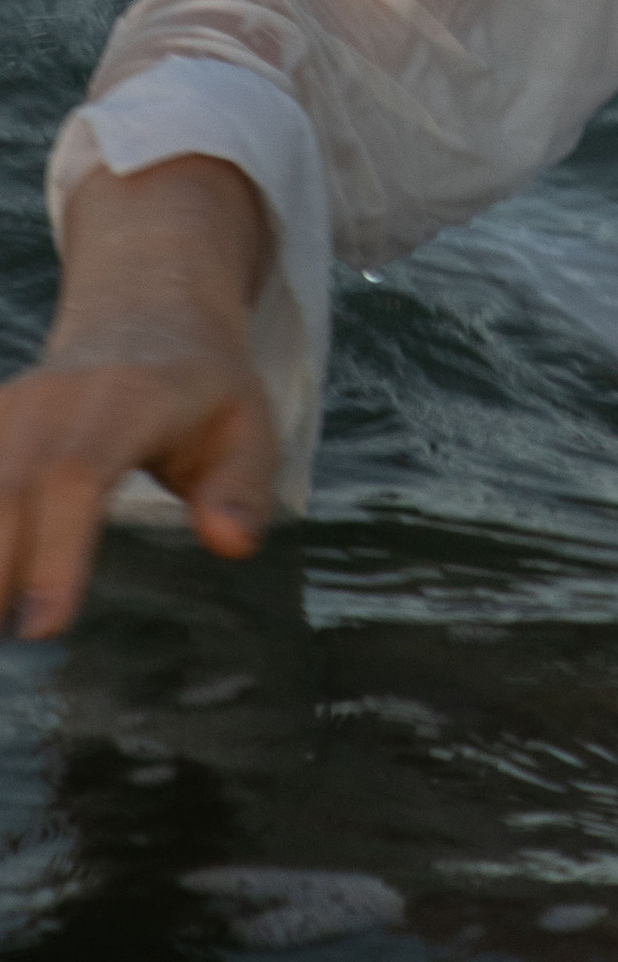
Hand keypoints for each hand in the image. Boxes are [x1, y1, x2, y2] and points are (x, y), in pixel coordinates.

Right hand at [1, 155, 275, 639]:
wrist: (147, 311)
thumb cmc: (201, 388)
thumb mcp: (249, 425)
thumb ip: (243, 486)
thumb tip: (230, 541)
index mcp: (127, 400)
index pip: (77, 475)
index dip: (56, 551)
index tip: (46, 626)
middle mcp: (54, 402)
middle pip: (6, 487)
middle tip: (8, 650)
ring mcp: (9, 412)